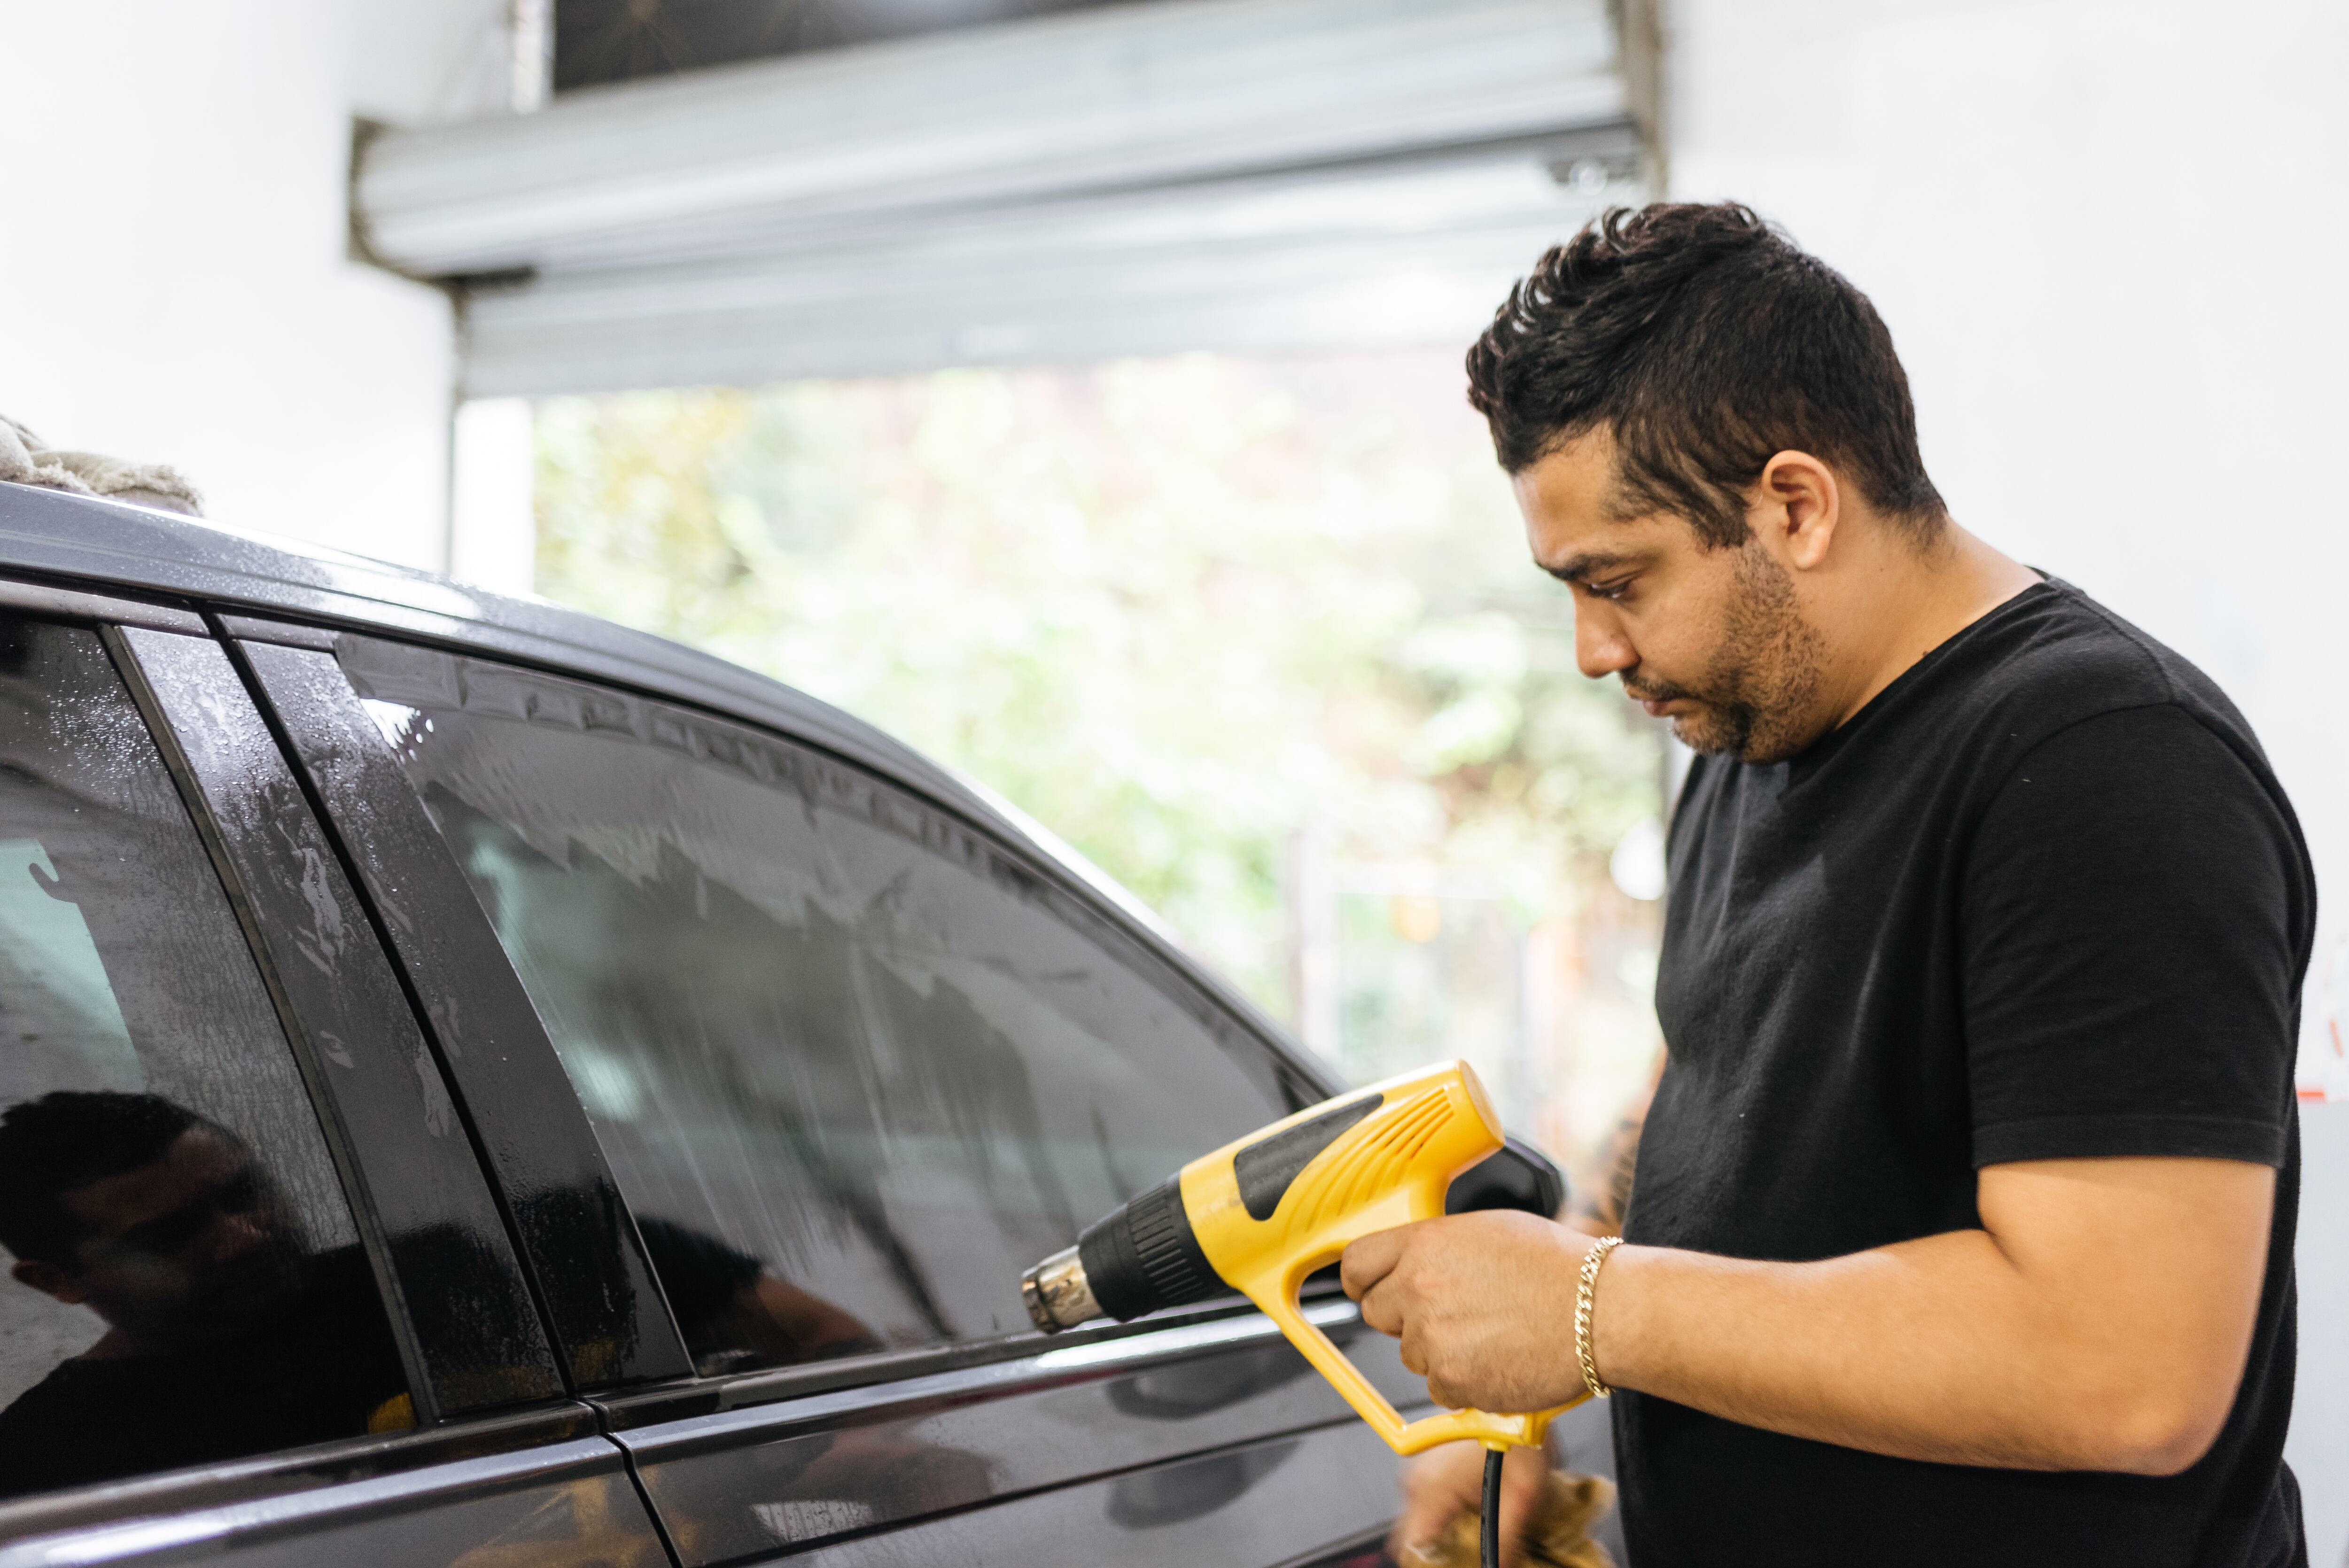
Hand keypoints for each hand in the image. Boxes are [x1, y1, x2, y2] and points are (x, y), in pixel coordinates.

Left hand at [1340, 1210, 1594, 1412]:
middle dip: (1404, 1316)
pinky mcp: (1451, 1381)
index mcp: (1424, 1244)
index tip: (1367, 1287)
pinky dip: (1464, 1381)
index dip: (1359, 1279)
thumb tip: (1419, 1260)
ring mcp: (1432, 1337)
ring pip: (1412, 1353)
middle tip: (1449, 1313)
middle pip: (1376, 1312)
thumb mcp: (1487, 1230)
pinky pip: (1440, 1388)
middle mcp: (1418, 1288)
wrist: (1599, 1310)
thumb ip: (1440, 1247)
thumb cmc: (1558, 1267)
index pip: (1355, 1263)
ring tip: (1491, 1333)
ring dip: (1440, 1350)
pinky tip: (1499, 1359)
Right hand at [1389, 1440, 1550, 1567]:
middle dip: (1441, 1553)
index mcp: (1432, 1487)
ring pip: (1418, 1521)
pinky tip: (1472, 1508)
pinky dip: (1444, 1513)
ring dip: (1444, 1532)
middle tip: (1472, 1552)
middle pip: (1412, 1538)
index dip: (1433, 1565)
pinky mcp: (1425, 1463)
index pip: (1410, 1549)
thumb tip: (1497, 1567)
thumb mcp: (1524, 1497)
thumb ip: (1506, 1542)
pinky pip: (1425, 1502)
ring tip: (1477, 1528)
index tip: (1456, 1565)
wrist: (1517, 1400)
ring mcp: (1418, 1468)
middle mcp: (1417, 1478)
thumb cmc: (1520, 1434)